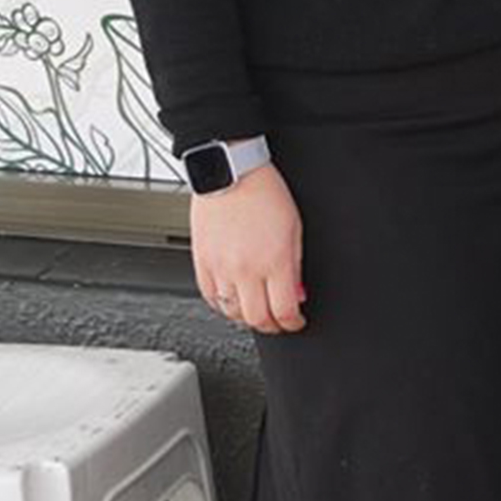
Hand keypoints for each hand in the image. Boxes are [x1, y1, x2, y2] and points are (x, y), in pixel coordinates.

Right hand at [190, 159, 306, 334]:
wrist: (232, 174)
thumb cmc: (266, 192)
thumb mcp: (295, 227)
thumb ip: (295, 265)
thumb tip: (297, 292)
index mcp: (274, 260)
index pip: (284, 310)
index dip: (293, 323)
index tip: (297, 322)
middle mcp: (246, 270)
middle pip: (257, 319)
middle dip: (272, 326)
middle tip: (279, 322)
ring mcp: (221, 270)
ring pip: (232, 314)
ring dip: (248, 318)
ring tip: (258, 311)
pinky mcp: (202, 265)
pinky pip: (211, 299)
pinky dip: (224, 306)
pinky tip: (234, 300)